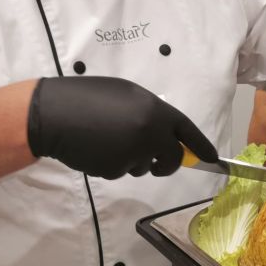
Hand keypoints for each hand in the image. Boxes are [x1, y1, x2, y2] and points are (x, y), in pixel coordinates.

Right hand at [27, 76, 216, 178]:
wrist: (53, 113)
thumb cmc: (87, 98)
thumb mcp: (127, 95)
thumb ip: (151, 113)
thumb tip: (166, 133)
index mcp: (155, 110)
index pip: (187, 131)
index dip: (201, 145)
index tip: (213, 157)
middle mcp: (150, 132)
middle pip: (172, 157)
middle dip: (168, 164)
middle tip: (159, 165)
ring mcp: (133, 152)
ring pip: (145, 166)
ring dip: (136, 161)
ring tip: (110, 141)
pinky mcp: (115, 169)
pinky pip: (122, 171)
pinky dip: (113, 164)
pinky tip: (97, 149)